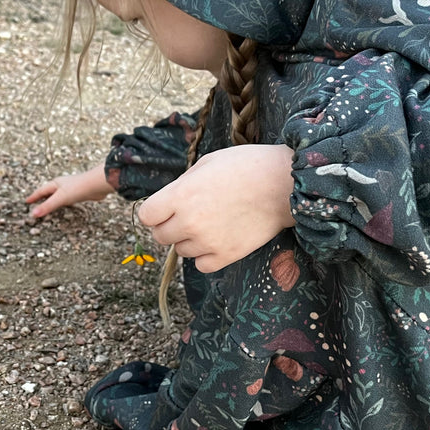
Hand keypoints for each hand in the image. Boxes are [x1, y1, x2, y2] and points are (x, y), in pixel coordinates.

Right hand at [25, 163, 114, 217]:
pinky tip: (66, 204)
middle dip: (42, 197)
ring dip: (52, 199)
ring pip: (58, 194)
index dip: (34, 197)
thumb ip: (47, 206)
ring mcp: (71, 188)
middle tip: (35, 203)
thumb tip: (33, 214)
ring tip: (48, 204)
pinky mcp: (79, 193)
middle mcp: (62, 185)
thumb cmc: (79, 188)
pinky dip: (63, 202)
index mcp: (55, 184)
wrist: (97, 184)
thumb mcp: (60, 198)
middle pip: (49, 191)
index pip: (41, 191)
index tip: (27, 201)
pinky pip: (68, 198)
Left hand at [137, 143, 295, 271]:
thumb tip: (170, 201)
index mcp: (180, 195)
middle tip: (189, 216)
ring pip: (181, 251)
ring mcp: (207, 241)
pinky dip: (206, 255)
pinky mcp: (226, 255)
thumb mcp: (206, 163)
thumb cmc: (245, 166)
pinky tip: (218, 240)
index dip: (155, 211)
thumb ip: (182, 185)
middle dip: (170, 226)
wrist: (283, 183)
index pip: (146, 216)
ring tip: (211, 223)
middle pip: (160, 236)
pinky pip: (201, 265)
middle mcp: (189, 221)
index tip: (166, 208)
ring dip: (190, 240)